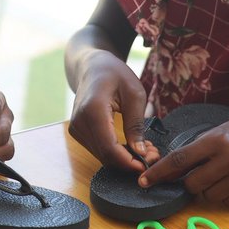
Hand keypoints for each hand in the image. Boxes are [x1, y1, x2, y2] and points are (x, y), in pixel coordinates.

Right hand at [67, 50, 152, 171]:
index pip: (110, 148)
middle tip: (153, 154)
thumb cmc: (115, 74)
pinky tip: (131, 144)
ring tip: (145, 148)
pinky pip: (98, 149)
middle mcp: (79, 122)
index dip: (130, 161)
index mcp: (93, 110)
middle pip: (106, 156)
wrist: (91, 66)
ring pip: (102, 156)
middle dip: (131, 161)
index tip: (150, 162)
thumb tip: (140, 152)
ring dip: (125, 158)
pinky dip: (116, 153)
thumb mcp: (134, 93)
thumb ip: (136, 124)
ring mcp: (76, 128)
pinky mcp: (77, 131)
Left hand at [140, 117, 228, 205]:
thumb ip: (198, 148)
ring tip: (223, 174)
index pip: (180, 160)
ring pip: (210, 196)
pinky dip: (226, 195)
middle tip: (203, 172)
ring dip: (209, 190)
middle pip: (193, 184)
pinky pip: (228, 202)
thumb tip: (168, 168)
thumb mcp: (220, 131)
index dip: (159, 172)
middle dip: (191, 182)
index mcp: (218, 140)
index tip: (144, 181)